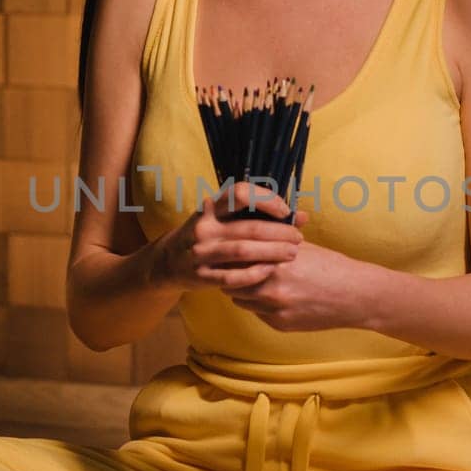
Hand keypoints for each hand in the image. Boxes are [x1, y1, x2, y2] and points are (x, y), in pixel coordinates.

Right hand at [151, 180, 305, 293]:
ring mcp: (200, 252)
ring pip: (243, 251)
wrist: (168, 262)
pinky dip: (255, 273)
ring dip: (272, 252)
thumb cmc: (208, 236)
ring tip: (292, 253)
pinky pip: (233, 277)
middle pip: (249, 227)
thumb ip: (259, 216)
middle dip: (279, 232)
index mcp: (211, 208)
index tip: (285, 211)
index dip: (267, 200)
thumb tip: (302, 217)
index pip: (240, 193)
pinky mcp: (200, 276)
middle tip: (298, 237)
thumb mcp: (224, 220)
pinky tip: (271, 271)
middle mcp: (204, 227)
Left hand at [229, 227, 359, 331]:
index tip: (231, 252)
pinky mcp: (279, 324)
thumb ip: (273, 244)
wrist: (355, 296)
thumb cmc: (331, 266)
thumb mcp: (302, 247)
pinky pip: (256, 313)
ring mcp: (274, 308)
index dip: (231, 255)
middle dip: (232, 274)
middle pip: (231, 281)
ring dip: (244, 290)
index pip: (236, 258)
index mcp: (276, 261)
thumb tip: (247, 237)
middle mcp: (272, 286)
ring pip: (240, 299)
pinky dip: (259, 305)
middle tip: (236, 268)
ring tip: (255, 281)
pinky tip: (274, 297)